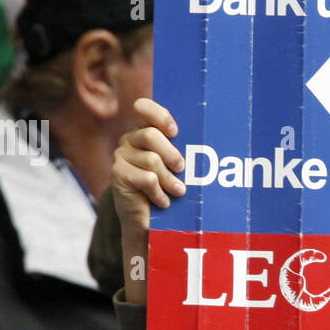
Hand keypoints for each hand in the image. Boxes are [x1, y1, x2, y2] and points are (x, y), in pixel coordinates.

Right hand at [112, 98, 186, 304]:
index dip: (159, 115)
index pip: (143, 107)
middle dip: (172, 154)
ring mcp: (121, 157)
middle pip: (150, 135)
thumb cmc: (168, 190)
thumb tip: (211, 143)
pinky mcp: (118, 176)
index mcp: (143, 131)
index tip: (175, 131)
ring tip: (179, 192)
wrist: (148, 222)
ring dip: (170, 179)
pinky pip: (146, 179)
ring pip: (151, 160)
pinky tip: (164, 201)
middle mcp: (128, 140)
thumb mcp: (176, 166)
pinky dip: (159, 192)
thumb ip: (182, 149)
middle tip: (182, 169)